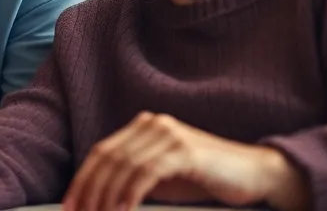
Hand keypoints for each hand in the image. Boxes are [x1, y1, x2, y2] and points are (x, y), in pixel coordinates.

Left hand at [63, 112, 309, 210]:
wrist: (255, 175)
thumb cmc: (206, 180)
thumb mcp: (163, 179)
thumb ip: (133, 180)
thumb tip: (99, 200)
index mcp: (143, 127)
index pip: (102, 152)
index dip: (83, 179)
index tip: (70, 204)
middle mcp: (152, 124)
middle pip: (107, 158)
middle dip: (88, 189)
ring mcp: (168, 133)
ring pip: (123, 165)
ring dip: (106, 195)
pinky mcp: (183, 149)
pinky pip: (146, 172)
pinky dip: (129, 193)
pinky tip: (122, 210)